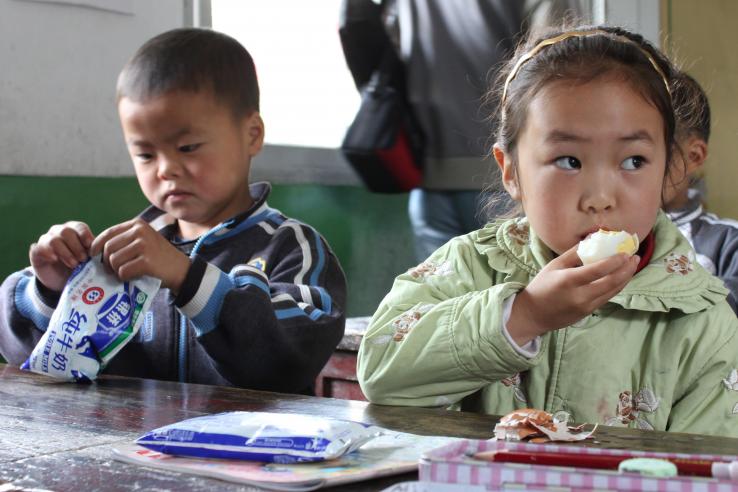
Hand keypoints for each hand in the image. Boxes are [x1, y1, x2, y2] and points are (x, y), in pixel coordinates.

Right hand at [29, 221, 94, 291]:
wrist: (61, 281)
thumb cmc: (80, 267)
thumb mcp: (89, 260)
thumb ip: (94, 254)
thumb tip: (104, 253)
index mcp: (75, 231)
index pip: (80, 227)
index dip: (85, 235)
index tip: (90, 245)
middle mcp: (60, 232)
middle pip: (66, 232)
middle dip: (76, 246)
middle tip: (83, 259)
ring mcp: (47, 240)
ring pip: (54, 240)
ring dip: (65, 252)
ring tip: (73, 264)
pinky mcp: (37, 251)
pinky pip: (40, 248)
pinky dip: (48, 253)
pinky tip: (55, 259)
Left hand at [89, 218, 189, 292]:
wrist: (182, 270)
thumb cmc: (159, 258)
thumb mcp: (143, 241)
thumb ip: (124, 240)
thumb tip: (96, 250)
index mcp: (137, 224)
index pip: (108, 233)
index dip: (96, 246)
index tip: (93, 256)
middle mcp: (140, 232)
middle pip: (108, 248)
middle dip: (107, 262)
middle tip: (113, 270)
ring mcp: (143, 246)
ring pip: (114, 260)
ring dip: (116, 271)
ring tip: (126, 273)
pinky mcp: (146, 261)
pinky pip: (123, 271)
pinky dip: (125, 278)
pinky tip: (134, 277)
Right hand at [506, 244, 638, 345]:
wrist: (534, 314)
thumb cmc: (542, 286)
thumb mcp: (554, 265)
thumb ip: (574, 253)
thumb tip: (593, 238)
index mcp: (568, 280)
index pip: (598, 270)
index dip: (615, 261)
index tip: (625, 252)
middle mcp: (580, 295)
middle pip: (611, 282)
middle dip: (626, 269)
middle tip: (635, 257)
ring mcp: (586, 306)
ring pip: (613, 291)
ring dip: (625, 278)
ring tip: (632, 266)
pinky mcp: (589, 312)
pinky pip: (607, 297)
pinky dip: (616, 286)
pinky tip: (621, 277)